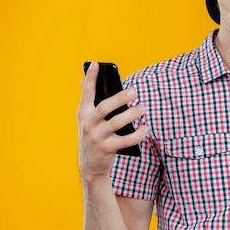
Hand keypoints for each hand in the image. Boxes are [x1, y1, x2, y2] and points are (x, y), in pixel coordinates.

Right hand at [77, 62, 146, 180]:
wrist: (90, 165)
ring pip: (117, 123)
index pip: (86, 93)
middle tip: (134, 91)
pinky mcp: (108, 149)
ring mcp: (97, 137)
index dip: (90, 78)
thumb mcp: (86, 119)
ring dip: (132, 114)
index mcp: (83, 114)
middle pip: (105, 107)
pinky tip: (146, 128)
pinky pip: (126, 140)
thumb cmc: (92, 135)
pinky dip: (138, 134)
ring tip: (143, 108)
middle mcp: (88, 124)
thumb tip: (83, 78)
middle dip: (120, 98)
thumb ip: (87, 100)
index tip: (96, 64)